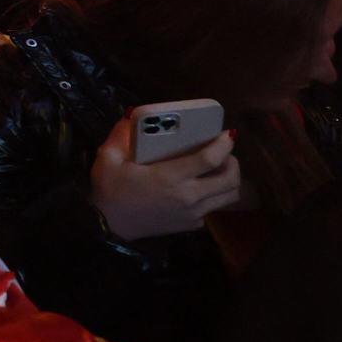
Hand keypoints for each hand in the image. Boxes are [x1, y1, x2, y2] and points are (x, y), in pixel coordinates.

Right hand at [91, 119, 241, 240]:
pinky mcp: (191, 225)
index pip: (210, 160)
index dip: (223, 145)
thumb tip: (133, 115)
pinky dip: (214, 195)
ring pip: (229, 196)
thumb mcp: (108, 158)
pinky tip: (198, 188)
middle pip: (230, 180)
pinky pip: (213, 207)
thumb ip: (121, 134)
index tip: (227, 134)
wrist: (108, 226)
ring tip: (218, 169)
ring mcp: (193, 213)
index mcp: (170, 177)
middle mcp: (188, 196)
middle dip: (233, 162)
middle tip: (224, 152)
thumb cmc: (110, 190)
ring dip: (230, 181)